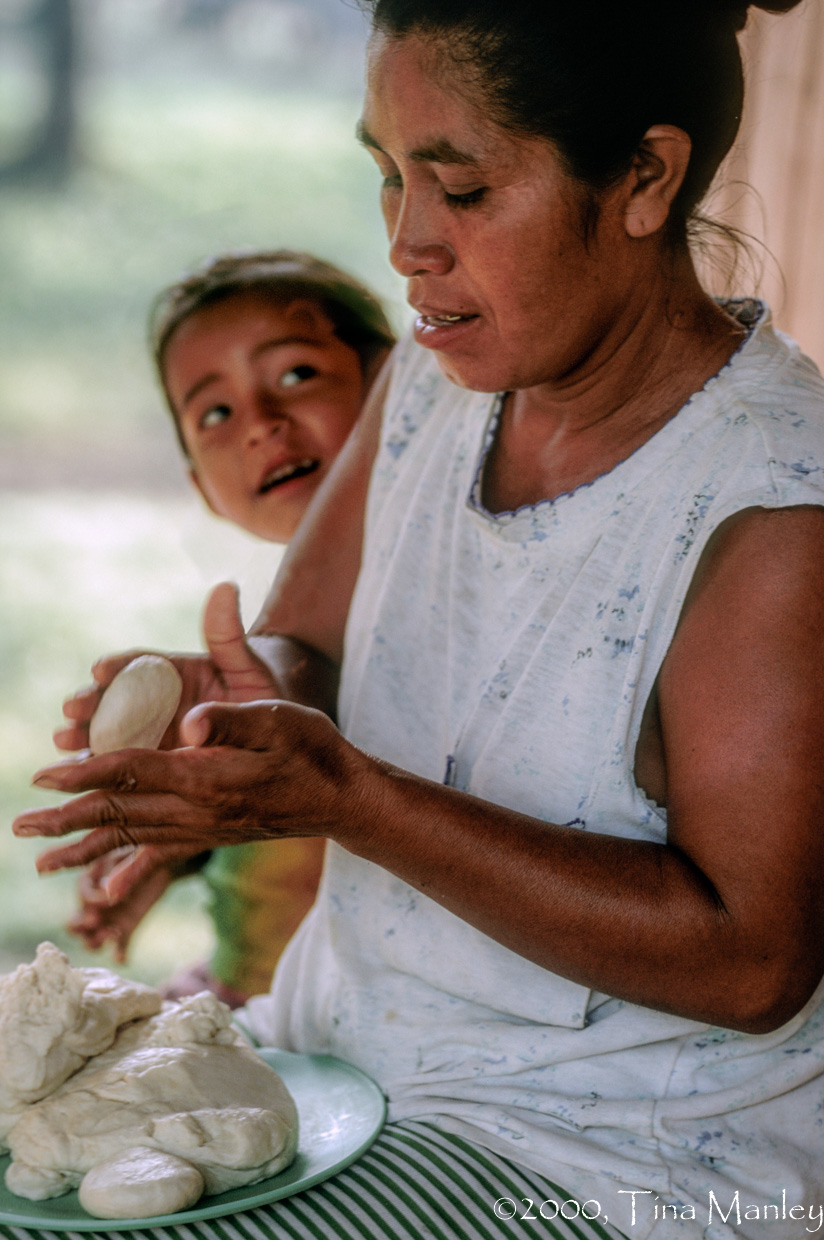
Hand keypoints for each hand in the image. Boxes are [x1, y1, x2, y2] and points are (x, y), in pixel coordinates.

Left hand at [15, 699, 374, 884]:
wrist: (343, 799)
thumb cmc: (314, 749)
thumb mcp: (280, 719)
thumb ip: (231, 719)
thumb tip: (191, 722)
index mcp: (207, 777)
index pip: (133, 772)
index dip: (86, 771)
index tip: (44, 774)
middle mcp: (198, 811)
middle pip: (119, 815)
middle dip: (65, 820)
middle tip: (19, 826)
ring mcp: (203, 829)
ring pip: (130, 839)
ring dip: (82, 847)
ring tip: (41, 859)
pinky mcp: (211, 836)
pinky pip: (155, 854)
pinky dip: (121, 866)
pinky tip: (101, 882)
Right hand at [54, 583, 277, 753]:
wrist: (272, 732)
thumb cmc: (259, 691)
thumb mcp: (245, 662)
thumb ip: (228, 632)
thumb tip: (226, 587)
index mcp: (170, 671)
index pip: (137, 664)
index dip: (117, 666)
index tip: (101, 670)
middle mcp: (152, 699)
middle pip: (111, 697)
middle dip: (88, 702)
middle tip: (73, 708)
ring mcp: (148, 731)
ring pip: (107, 730)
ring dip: (83, 734)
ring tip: (66, 741)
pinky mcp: (148, 762)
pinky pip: (117, 764)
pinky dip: (97, 768)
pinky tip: (78, 777)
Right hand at [67, 845, 208, 958]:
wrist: (162, 862)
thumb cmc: (142, 851)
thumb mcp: (130, 853)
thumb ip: (116, 868)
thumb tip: (102, 888)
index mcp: (90, 880)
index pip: (82, 894)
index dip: (92, 899)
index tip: (110, 898)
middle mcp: (93, 904)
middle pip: (73, 923)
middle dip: (80, 926)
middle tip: (95, 921)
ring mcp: (108, 919)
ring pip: (90, 940)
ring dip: (96, 942)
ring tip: (112, 934)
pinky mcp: (126, 929)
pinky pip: (118, 948)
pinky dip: (118, 955)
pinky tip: (123, 957)